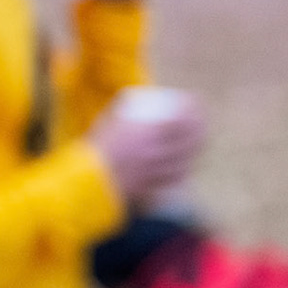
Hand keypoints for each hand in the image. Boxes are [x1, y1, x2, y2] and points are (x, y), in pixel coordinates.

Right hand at [91, 94, 205, 202]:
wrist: (86, 182)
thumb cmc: (94, 148)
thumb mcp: (107, 122)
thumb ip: (123, 111)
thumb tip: (133, 99)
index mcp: (145, 132)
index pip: (181, 118)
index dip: (193, 109)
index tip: (194, 102)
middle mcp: (157, 152)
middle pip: (190, 139)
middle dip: (201, 129)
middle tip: (201, 123)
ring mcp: (157, 172)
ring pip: (187, 159)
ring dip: (195, 149)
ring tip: (197, 143)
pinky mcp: (155, 187)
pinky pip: (177, 177)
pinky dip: (183, 169)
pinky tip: (185, 165)